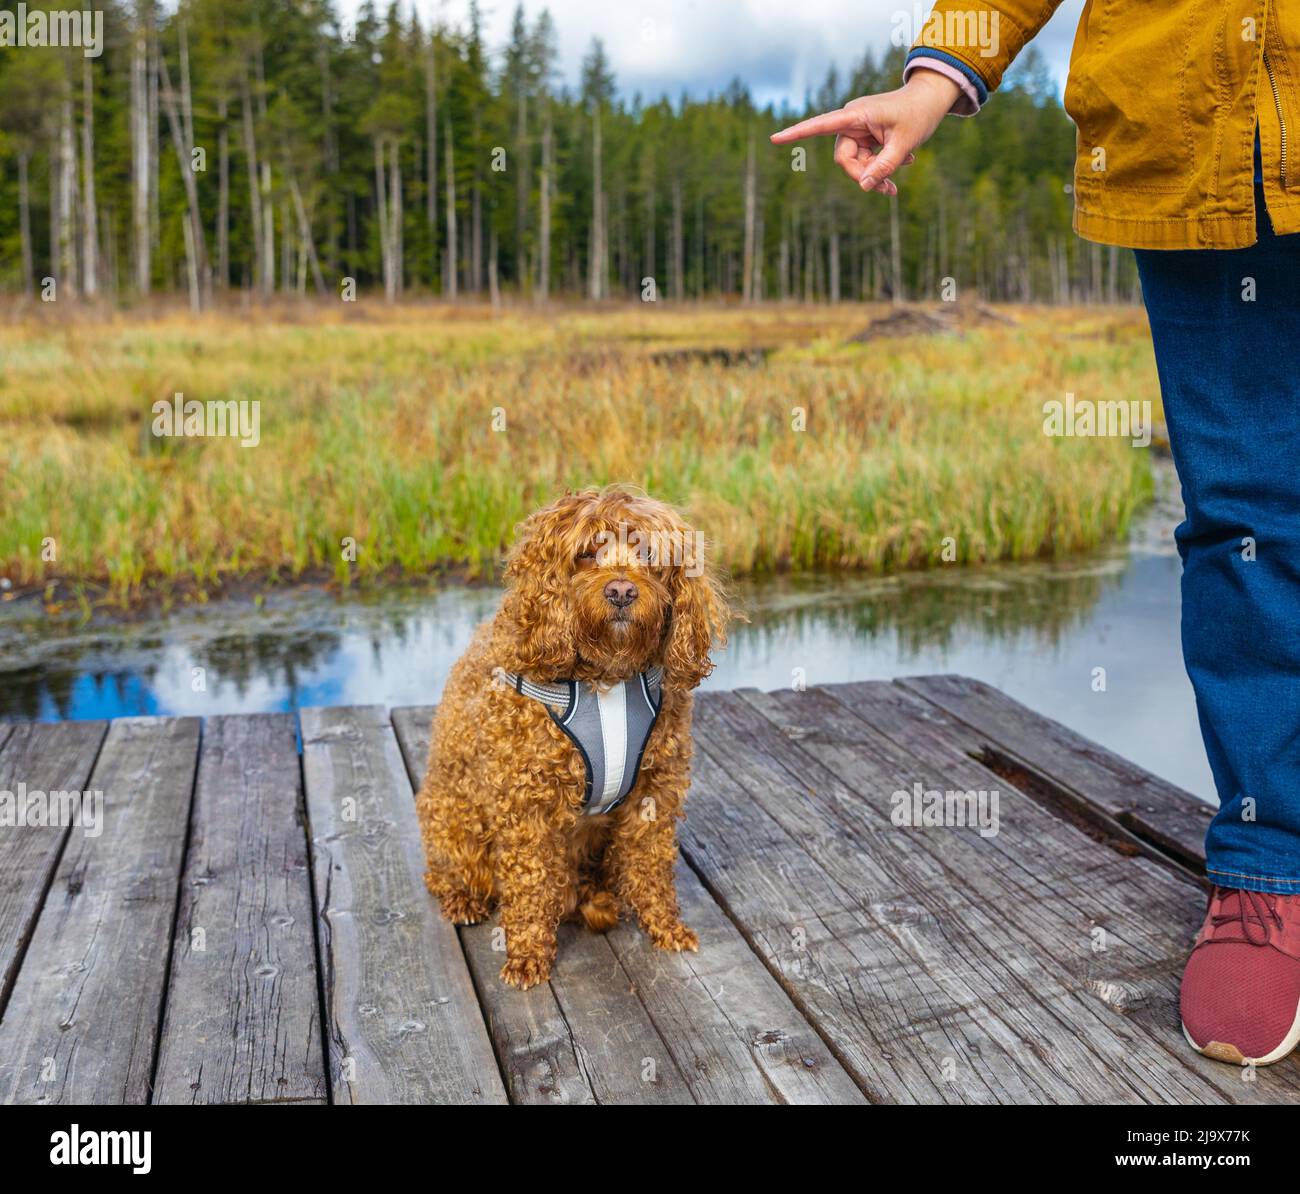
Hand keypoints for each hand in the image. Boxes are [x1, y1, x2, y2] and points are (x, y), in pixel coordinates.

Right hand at [770, 71, 961, 195]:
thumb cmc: (918, 115)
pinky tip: (901, 170)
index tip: (774, 139)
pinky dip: (880, 169)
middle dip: (863, 176)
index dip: (797, 134)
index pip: (820, 125)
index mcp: (856, 115)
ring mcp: (859, 130)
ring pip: (855, 164)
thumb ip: (884, 167)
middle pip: (844, 159)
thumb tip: (864, 187)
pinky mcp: (866, 137)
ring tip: (896, 185)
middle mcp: (852, 122)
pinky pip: (865, 161)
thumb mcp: (904, 144)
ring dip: (875, 176)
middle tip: (888, 188)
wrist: (930, 100)